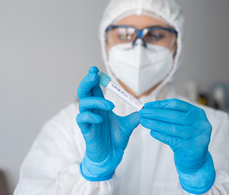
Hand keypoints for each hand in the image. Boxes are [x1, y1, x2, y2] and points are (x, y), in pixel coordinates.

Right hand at [77, 66, 139, 180]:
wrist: (111, 157)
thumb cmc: (115, 140)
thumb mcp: (128, 126)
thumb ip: (135, 116)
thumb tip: (146, 108)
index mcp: (101, 106)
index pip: (95, 89)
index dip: (94, 79)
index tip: (96, 69)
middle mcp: (93, 110)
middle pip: (84, 91)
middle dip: (87, 82)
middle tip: (94, 75)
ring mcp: (88, 120)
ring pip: (83, 103)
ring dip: (96, 101)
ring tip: (110, 105)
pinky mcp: (85, 130)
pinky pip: (82, 119)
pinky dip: (91, 116)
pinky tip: (100, 118)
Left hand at [139, 99, 214, 193]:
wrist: (195, 158)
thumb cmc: (184, 137)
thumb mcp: (178, 123)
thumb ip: (167, 115)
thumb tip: (147, 108)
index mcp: (197, 112)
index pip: (176, 104)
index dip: (160, 104)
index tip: (146, 106)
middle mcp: (201, 122)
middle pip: (174, 115)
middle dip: (156, 114)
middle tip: (142, 113)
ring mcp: (199, 135)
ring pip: (174, 128)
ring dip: (156, 124)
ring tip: (144, 122)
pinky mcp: (195, 147)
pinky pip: (174, 140)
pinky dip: (161, 136)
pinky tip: (152, 132)